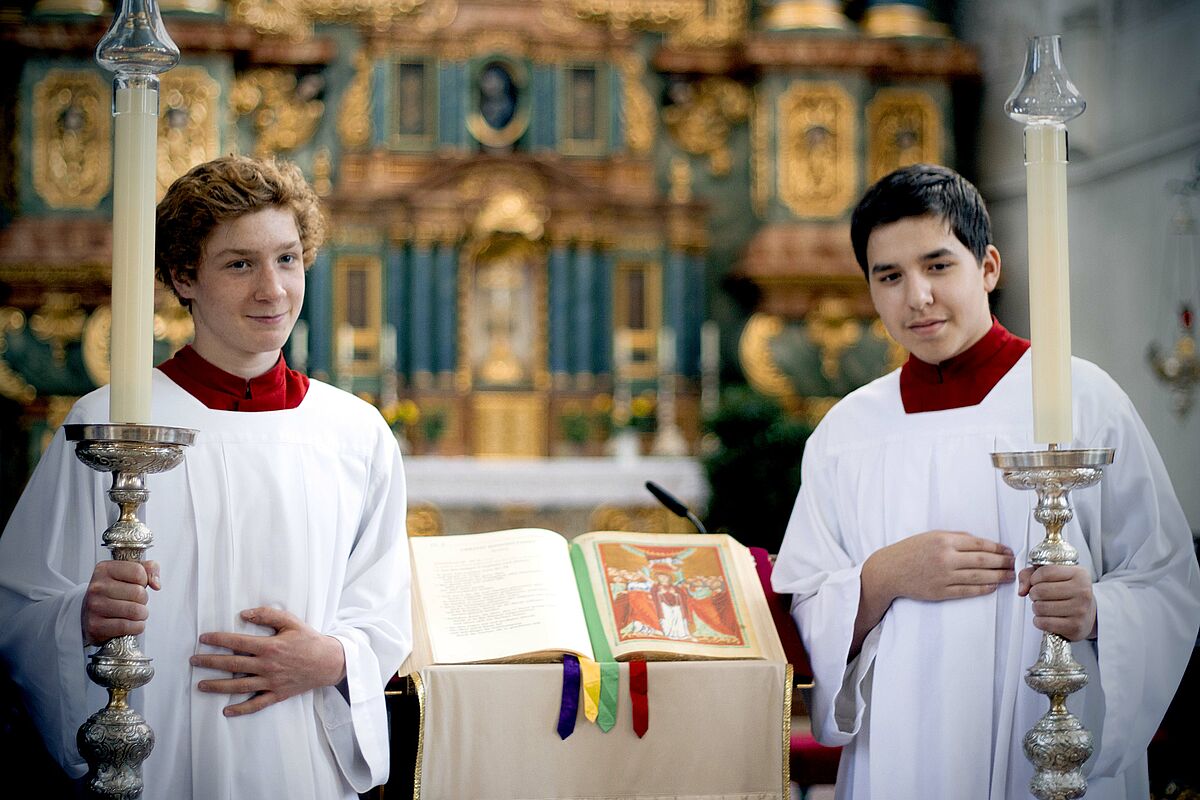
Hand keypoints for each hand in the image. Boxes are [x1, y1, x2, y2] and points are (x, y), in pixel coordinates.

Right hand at [81, 560, 160, 646]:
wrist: (88, 612)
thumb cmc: (113, 592)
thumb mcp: (130, 573)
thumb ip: (149, 569)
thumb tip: (156, 584)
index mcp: (105, 569)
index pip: (138, 572)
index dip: (144, 580)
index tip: (137, 585)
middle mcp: (97, 587)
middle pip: (138, 593)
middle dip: (143, 599)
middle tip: (135, 601)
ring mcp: (94, 607)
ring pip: (135, 611)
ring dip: (142, 614)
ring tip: (135, 613)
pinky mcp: (95, 626)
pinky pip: (128, 627)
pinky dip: (137, 627)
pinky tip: (132, 623)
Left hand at [190, 607, 345, 717]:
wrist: (330, 662)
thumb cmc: (310, 640)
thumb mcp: (291, 622)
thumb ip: (268, 615)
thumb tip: (245, 614)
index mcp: (269, 647)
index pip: (237, 643)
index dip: (218, 640)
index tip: (203, 639)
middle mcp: (267, 666)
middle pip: (233, 665)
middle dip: (210, 662)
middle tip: (193, 661)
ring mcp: (271, 682)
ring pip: (239, 686)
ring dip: (218, 686)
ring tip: (201, 685)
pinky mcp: (278, 694)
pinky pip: (256, 704)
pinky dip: (241, 709)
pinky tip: (226, 710)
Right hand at [867, 530, 1015, 604]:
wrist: (889, 570)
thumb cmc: (910, 551)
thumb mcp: (931, 536)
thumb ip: (955, 538)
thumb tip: (981, 544)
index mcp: (944, 540)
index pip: (979, 544)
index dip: (997, 548)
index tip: (1008, 551)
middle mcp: (946, 558)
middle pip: (984, 561)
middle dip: (1003, 562)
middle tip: (1014, 564)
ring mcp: (944, 576)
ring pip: (979, 576)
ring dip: (998, 576)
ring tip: (1009, 576)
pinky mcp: (941, 592)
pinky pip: (968, 591)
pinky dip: (983, 588)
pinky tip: (992, 586)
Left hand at [1018, 565, 1095, 640]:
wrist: (1089, 614)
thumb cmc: (1068, 592)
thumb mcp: (1053, 576)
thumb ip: (1030, 574)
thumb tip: (1021, 591)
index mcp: (1079, 574)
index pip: (1045, 572)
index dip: (1034, 578)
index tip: (1036, 582)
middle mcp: (1083, 591)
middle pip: (1040, 590)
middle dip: (1034, 594)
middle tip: (1040, 597)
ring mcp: (1080, 610)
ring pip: (1040, 607)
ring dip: (1036, 608)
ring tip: (1045, 607)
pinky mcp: (1075, 627)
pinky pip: (1043, 623)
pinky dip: (1038, 621)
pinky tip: (1046, 618)